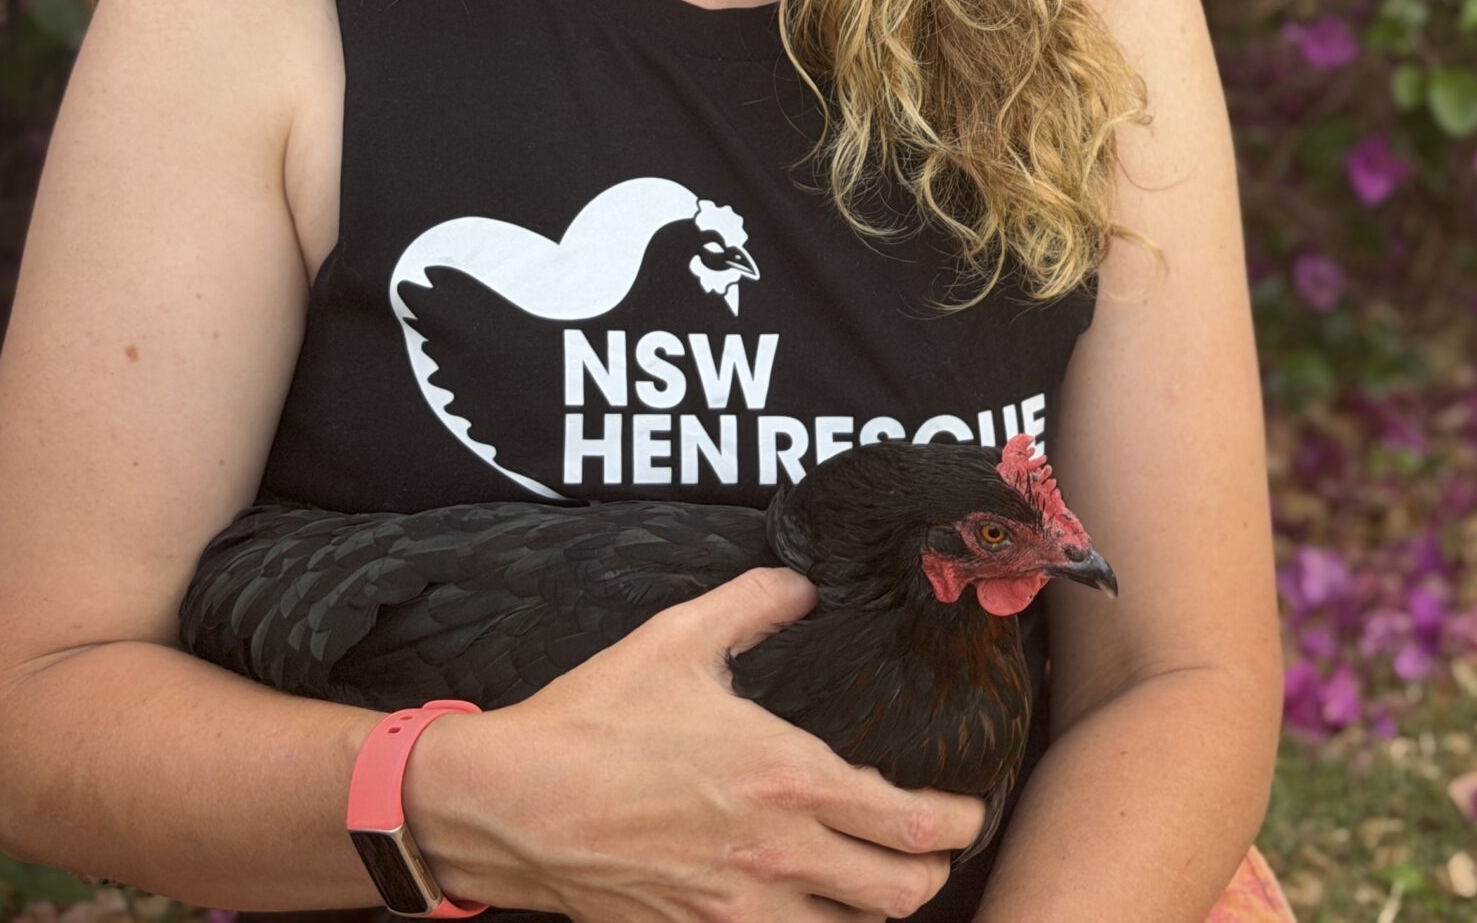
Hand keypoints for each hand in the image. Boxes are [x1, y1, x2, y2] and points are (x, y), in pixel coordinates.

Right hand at [407, 566, 986, 921]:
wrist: (509, 805)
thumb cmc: (594, 720)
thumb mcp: (679, 638)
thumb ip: (755, 603)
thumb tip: (802, 585)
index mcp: (788, 779)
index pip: (914, 823)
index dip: (959, 822)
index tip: (966, 810)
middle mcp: (776, 855)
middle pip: (900, 896)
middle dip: (931, 874)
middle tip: (933, 849)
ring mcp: (735, 911)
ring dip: (871, 909)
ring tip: (872, 876)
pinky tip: (803, 906)